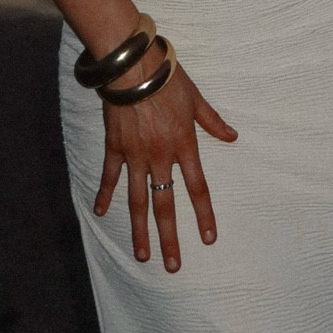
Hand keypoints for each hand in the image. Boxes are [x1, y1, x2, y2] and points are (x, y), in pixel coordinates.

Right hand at [93, 51, 236, 272]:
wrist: (134, 66)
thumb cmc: (168, 78)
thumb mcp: (196, 100)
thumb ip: (212, 122)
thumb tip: (232, 137)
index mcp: (184, 146)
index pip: (197, 188)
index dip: (204, 215)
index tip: (208, 239)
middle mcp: (160, 157)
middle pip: (166, 205)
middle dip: (169, 238)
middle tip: (172, 266)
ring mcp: (135, 155)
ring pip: (138, 200)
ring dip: (140, 230)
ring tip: (142, 255)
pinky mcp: (115, 147)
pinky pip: (109, 175)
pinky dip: (104, 194)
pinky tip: (100, 212)